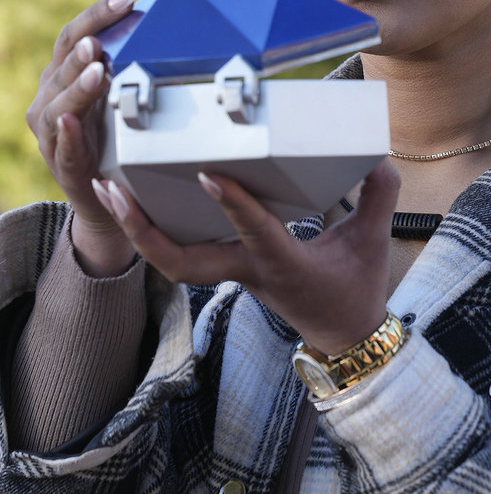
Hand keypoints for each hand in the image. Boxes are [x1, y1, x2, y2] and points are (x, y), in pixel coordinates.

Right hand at [27, 0, 138, 275]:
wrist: (103, 194)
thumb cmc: (112, 136)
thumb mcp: (118, 95)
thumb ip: (130, 65)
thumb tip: (170, 25)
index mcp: (63, 74)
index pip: (75, 35)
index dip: (99, 14)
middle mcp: (49, 96)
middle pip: (63, 63)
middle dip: (83, 50)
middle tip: (101, 40)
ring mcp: (50, 130)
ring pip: (58, 104)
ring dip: (77, 86)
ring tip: (96, 71)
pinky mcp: (60, 162)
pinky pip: (62, 145)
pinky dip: (67, 132)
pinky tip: (72, 120)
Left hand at [94, 159, 400, 353]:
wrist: (342, 338)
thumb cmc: (355, 290)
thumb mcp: (373, 243)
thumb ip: (378, 196)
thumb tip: (376, 155)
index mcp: (284, 265)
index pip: (255, 234)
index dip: (233, 204)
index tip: (209, 172)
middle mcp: (248, 272)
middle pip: (181, 262)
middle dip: (143, 229)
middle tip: (113, 189)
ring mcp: (233, 275)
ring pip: (172, 261)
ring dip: (138, 229)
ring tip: (109, 187)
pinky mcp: (229, 271)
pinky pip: (183, 254)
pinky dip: (155, 231)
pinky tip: (139, 199)